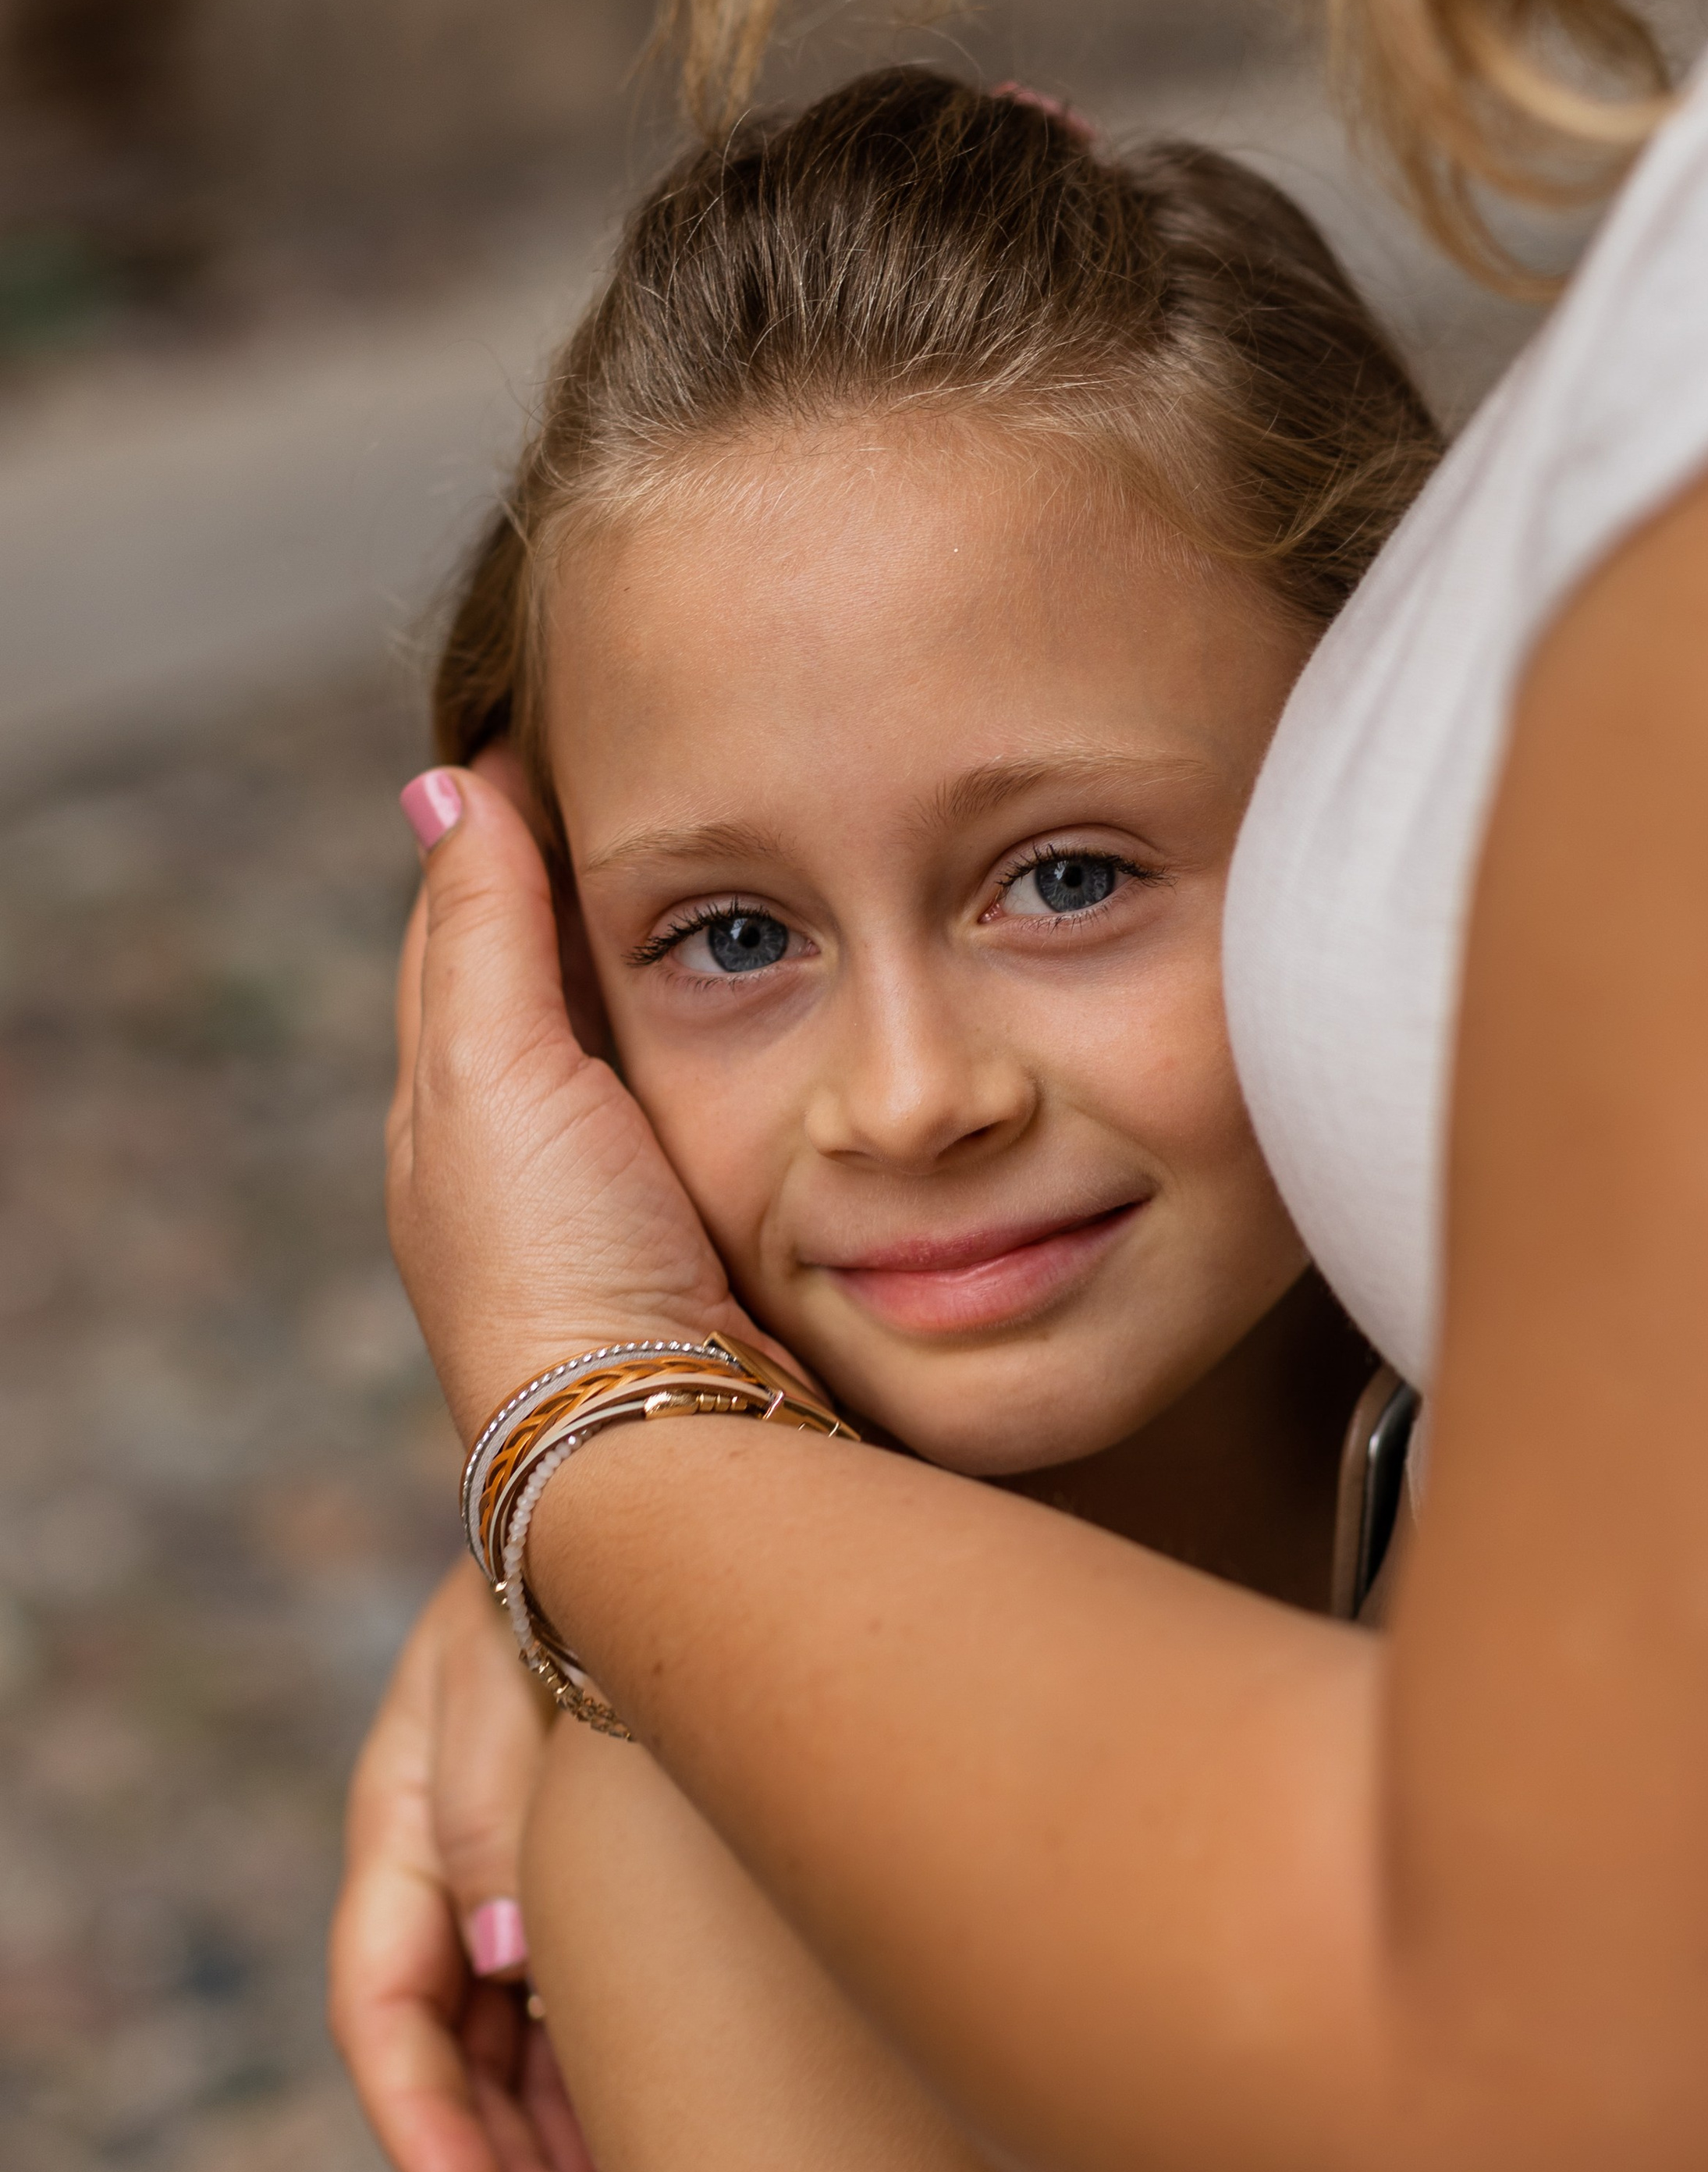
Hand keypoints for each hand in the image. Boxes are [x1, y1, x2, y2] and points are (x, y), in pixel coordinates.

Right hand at [328, 1558, 641, 2171]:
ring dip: (554, 2167)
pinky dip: (601, 2102)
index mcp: (401, 1814)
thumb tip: (505, 1954)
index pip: (386, 1999)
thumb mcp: (504, 1653)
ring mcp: (524, 1878)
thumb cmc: (567, 1553)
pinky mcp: (599, 1878)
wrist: (652, 1480)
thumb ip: (489, 1796)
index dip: (420, 2117)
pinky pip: (581, 2018)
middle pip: (457, 2059)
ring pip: (519, 2058)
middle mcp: (453, 1866)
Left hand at [387, 760, 783, 1444]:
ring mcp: (621, 1190)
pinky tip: (802, 996)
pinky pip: (718, 1090)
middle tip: (675, 767)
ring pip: (644, 1032)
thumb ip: (481, 931)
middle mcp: (528, 1144)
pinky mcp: (709, 1224)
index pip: (469, 917)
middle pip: (553, 972)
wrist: (662, 1448)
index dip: (508, 820)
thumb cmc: (558, 1265)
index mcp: (453, 1096)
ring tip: (755, 847)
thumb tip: (442, 781)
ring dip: (685, 950)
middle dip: (599, 876)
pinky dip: (741, 1026)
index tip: (569, 723)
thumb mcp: (493, 1075)